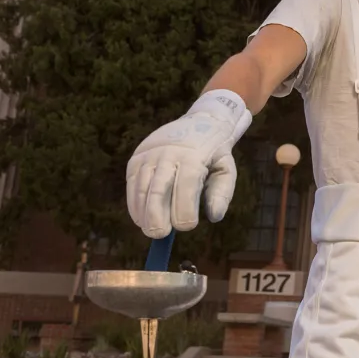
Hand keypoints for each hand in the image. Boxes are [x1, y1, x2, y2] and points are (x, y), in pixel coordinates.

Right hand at [126, 89, 251, 238]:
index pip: (186, 185)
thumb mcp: (226, 168)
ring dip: (143, 212)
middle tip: (159, 235)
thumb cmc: (214, 152)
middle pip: (159, 188)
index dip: (184, 208)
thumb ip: (222, 193)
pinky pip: (132, 183)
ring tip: (149, 230)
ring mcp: (150, 153)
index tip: (185, 226)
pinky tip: (140, 218)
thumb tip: (214, 217)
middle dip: (157, 214)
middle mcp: (169, 153)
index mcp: (194, 155)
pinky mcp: (137, 157)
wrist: (200, 122)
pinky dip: (134, 202)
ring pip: (141, 187)